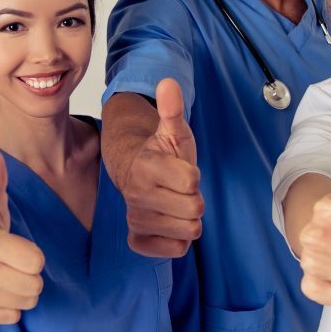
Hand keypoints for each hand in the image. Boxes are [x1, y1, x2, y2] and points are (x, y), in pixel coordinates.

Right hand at [0, 147, 44, 324]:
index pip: (36, 261)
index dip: (33, 255)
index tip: (16, 247)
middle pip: (34, 285)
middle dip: (29, 275)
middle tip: (11, 263)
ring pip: (26, 302)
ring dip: (21, 291)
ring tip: (3, 275)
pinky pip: (12, 316)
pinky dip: (8, 305)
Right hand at [122, 79, 202, 257]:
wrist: (135, 175)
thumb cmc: (161, 154)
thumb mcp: (172, 131)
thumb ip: (172, 110)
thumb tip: (168, 82)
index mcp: (146, 167)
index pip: (192, 182)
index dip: (193, 176)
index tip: (180, 170)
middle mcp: (137, 195)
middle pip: (195, 210)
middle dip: (193, 199)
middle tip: (179, 189)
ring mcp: (136, 219)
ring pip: (189, 231)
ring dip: (187, 218)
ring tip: (174, 203)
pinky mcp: (138, 241)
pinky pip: (176, 249)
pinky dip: (178, 239)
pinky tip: (168, 222)